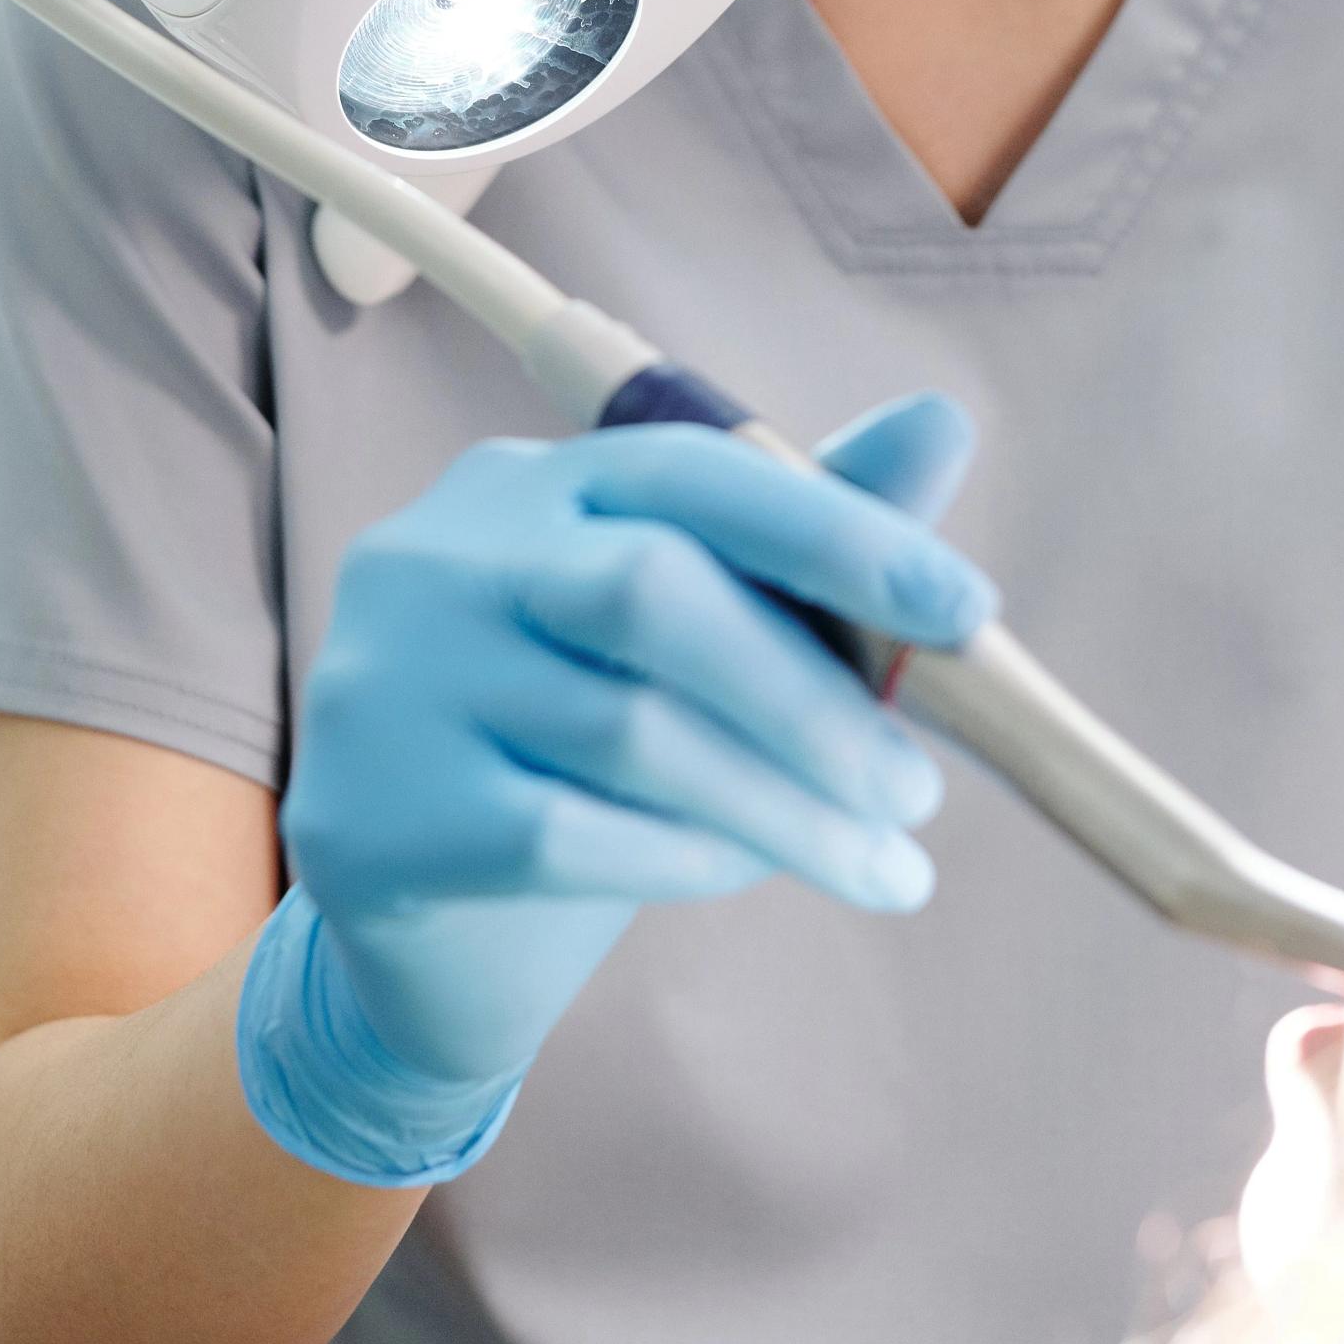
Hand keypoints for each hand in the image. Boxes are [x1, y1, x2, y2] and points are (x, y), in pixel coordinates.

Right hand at [238, 397, 993, 1184]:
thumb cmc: (582, 749)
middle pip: (652, 592)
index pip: (690, 468)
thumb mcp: (695, 638)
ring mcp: (391, 683)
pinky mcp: (374, 817)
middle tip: (920, 792)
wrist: (420, 924)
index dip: (837, 531)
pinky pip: (565, 832)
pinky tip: (745, 874)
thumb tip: (944, 419)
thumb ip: (804, 540)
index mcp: (524, 485)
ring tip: (880, 862)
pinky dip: (684, 856)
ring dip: (785, 805)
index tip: (969, 613)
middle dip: (813, 697)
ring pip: (626, 730)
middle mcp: (437, 557)